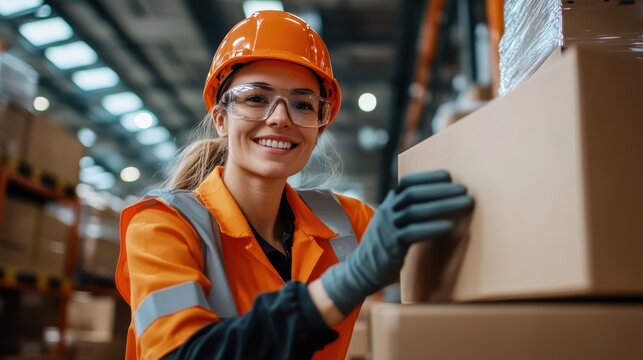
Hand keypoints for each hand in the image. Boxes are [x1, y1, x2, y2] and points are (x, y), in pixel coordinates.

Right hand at [320, 170, 472, 315]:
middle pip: (414, 194)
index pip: (407, 183)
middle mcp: (387, 211)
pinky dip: (433, 228)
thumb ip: (408, 211)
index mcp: (389, 203)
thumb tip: (440, 201)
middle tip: (464, 189)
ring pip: (416, 211)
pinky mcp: (391, 245)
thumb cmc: (386, 246)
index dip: (428, 177)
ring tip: (465, 203)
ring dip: (443, 205)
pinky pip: (413, 232)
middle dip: (440, 189)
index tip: (448, 176)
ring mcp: (388, 227)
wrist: (362, 270)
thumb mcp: (393, 223)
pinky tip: (450, 226)